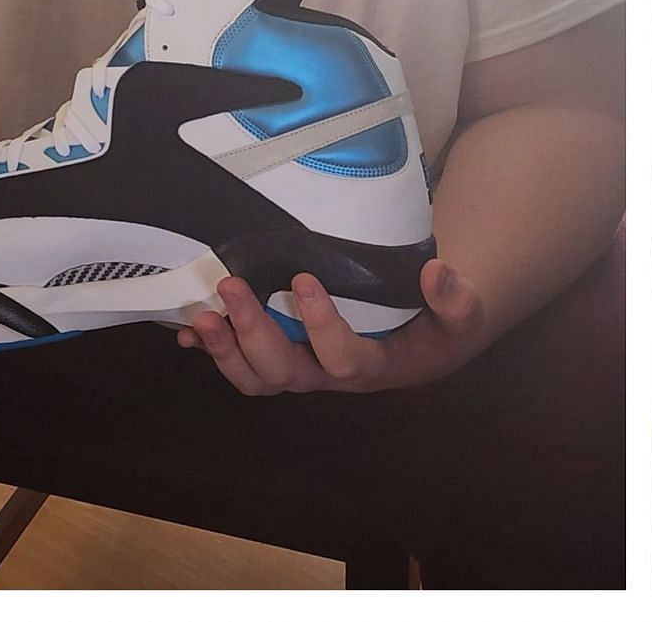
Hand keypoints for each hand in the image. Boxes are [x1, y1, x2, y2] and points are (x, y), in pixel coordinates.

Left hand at [176, 259, 486, 394]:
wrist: (426, 343)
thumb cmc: (442, 327)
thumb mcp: (462, 315)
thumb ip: (455, 298)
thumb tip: (436, 271)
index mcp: (374, 366)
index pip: (343, 358)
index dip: (321, 325)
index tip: (304, 277)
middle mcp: (332, 375)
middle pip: (285, 371)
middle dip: (254, 332)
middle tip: (233, 286)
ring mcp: (306, 369)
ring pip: (257, 379)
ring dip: (225, 351)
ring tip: (202, 316)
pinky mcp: (287, 357)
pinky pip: (245, 366)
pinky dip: (214, 352)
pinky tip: (189, 331)